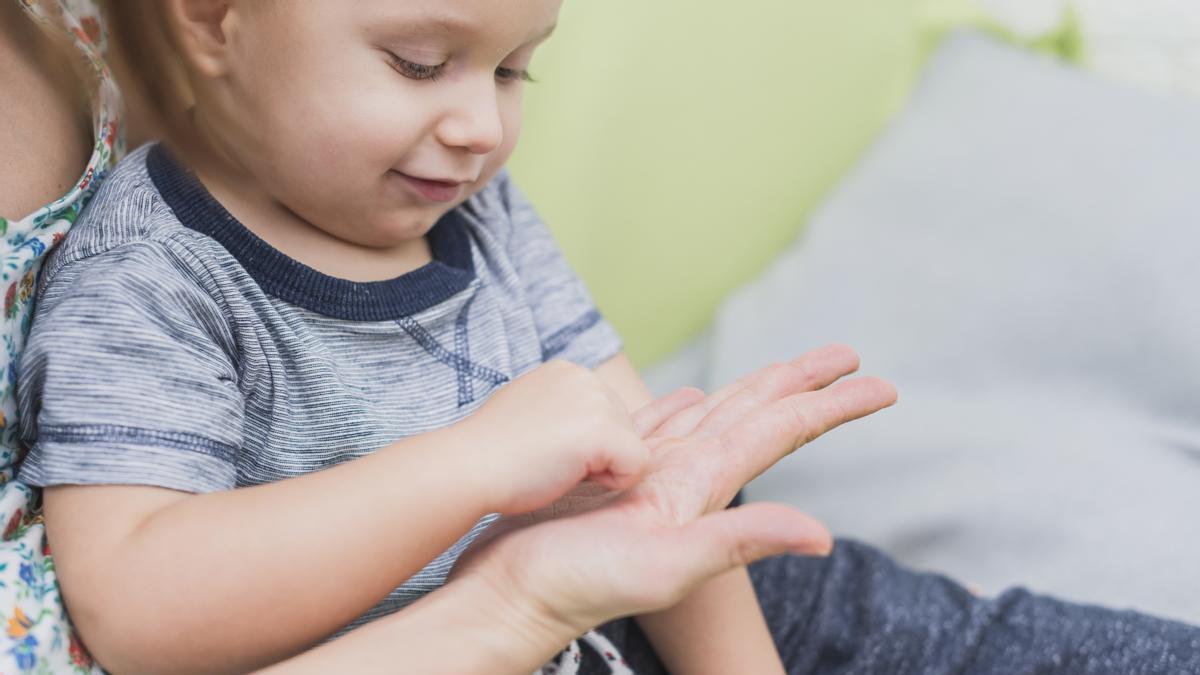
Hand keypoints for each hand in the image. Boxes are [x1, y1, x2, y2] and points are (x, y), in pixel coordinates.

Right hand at [455, 345, 896, 634]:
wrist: (510, 598)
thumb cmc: (577, 584)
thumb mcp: (666, 565)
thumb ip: (740, 542)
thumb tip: (825, 538)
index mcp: (703, 484)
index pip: (781, 431)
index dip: (831, 405)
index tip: (881, 385)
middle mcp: (683, 476)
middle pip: (756, 415)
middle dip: (802, 384)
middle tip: (848, 356)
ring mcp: (646, 475)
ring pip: (710, 416)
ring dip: (750, 391)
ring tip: (780, 371)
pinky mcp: (607, 474)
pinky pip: (653, 428)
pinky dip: (674, 408)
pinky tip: (684, 400)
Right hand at [458, 359, 648, 514]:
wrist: (467, 467)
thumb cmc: (490, 454)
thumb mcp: (530, 415)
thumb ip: (560, 413)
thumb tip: (578, 431)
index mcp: (566, 372)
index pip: (606, 416)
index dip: (582, 446)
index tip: (543, 451)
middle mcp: (584, 376)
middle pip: (624, 430)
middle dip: (596, 456)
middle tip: (548, 462)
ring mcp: (595, 400)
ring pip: (632, 448)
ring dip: (601, 470)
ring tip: (555, 467)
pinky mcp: (603, 429)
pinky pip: (636, 465)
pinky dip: (614, 482)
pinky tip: (571, 477)